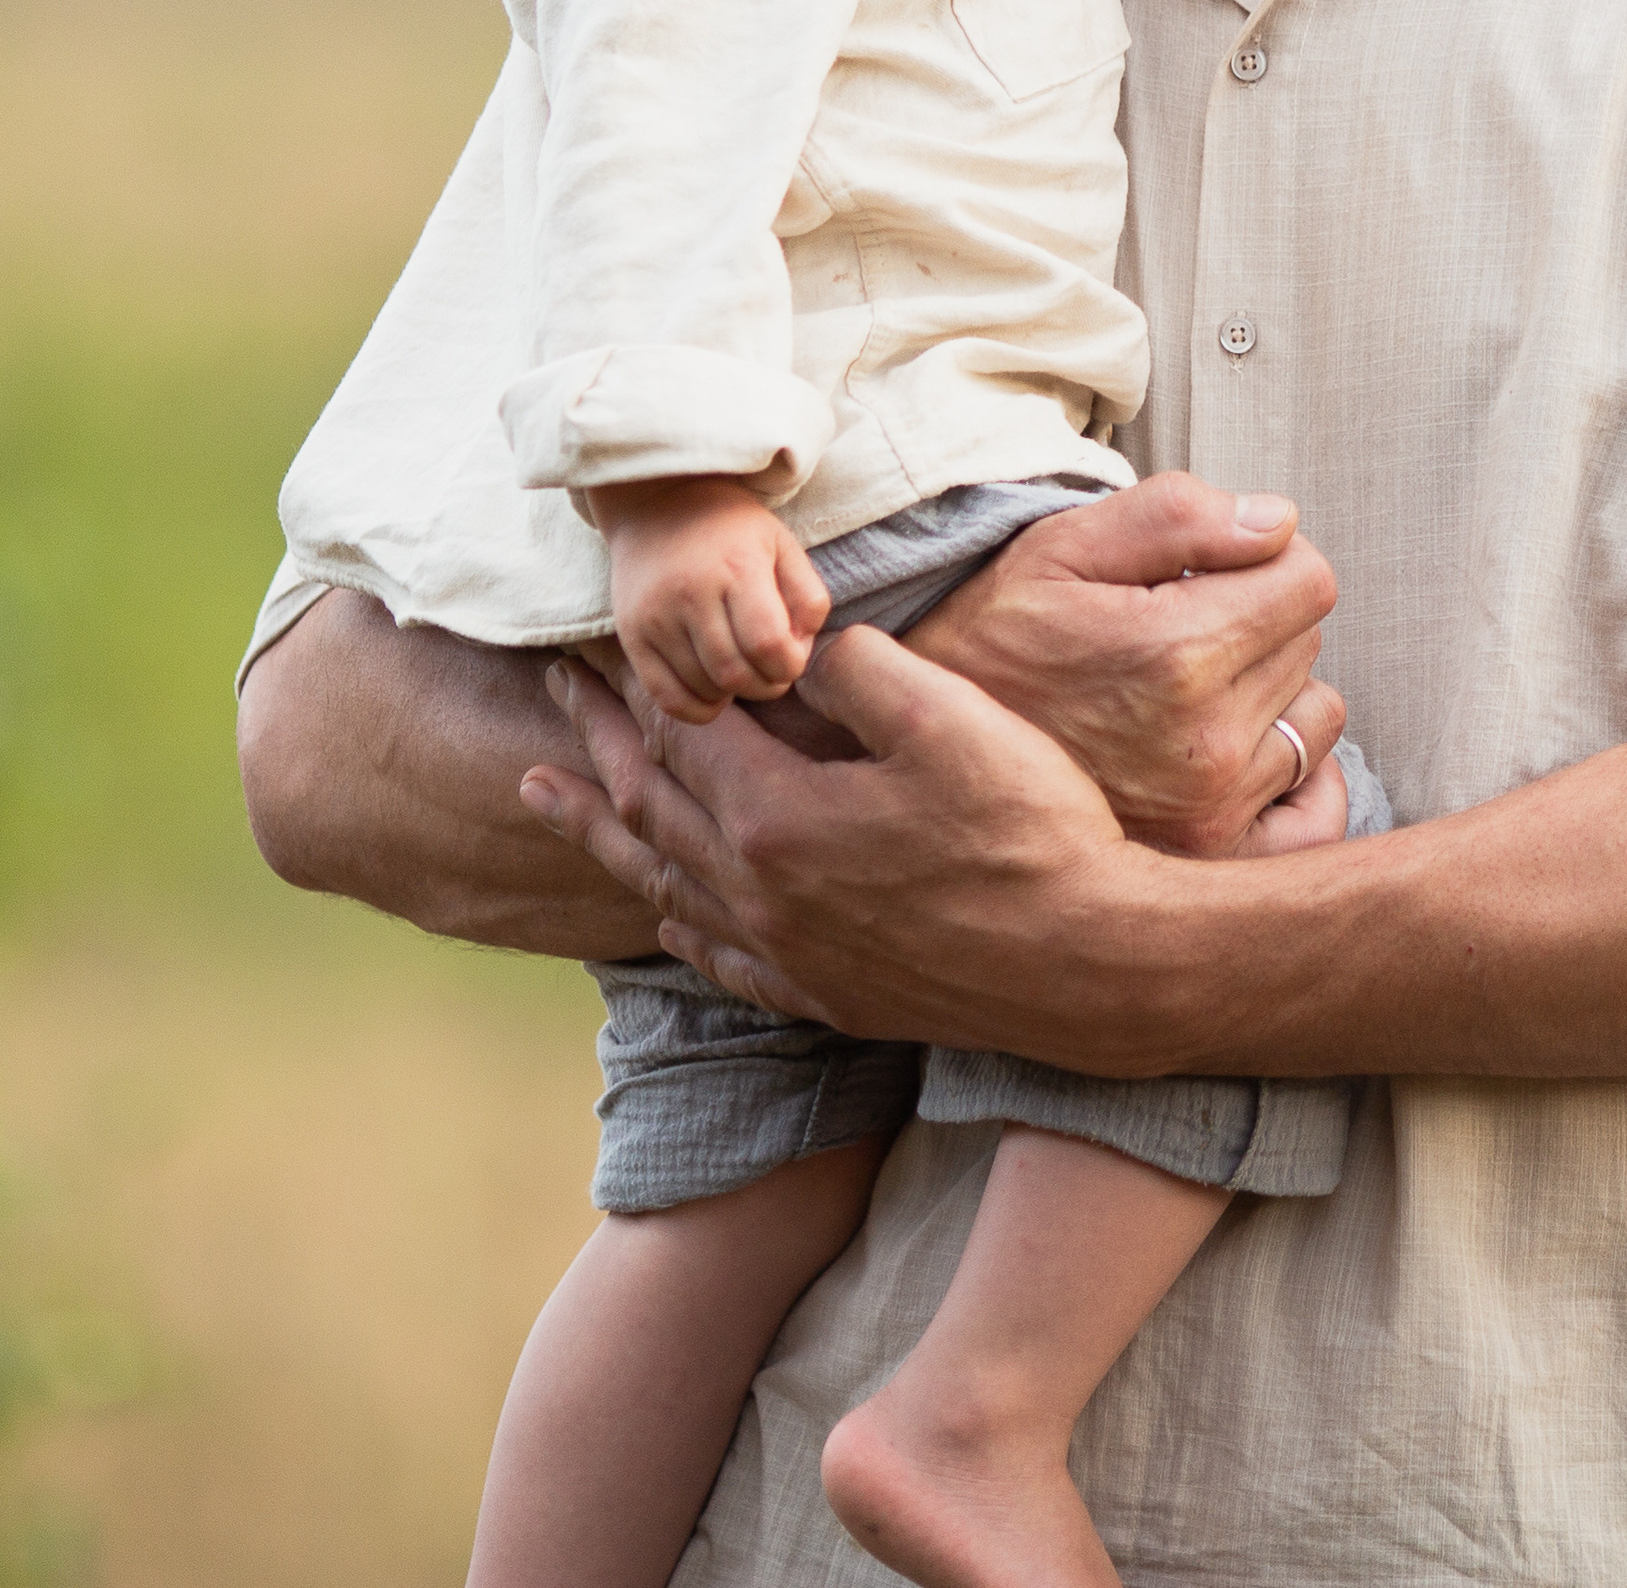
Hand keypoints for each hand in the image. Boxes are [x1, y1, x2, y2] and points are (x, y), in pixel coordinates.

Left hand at [521, 630, 1190, 1061]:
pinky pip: (716, 956)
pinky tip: (660, 911)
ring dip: (598, 827)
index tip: (605, 631)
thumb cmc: (1030, 833)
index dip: (645, 675)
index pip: (684, 731)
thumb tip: (802, 645)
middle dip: (596, 736)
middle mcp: (761, 895)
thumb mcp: (951, 719)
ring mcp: (789, 954)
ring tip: (538, 793)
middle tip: (551, 684)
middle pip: (652, 802)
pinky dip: (670, 920)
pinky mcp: (826, 994)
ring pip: (662, 882)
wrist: (1089, 968)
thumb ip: (861, 670)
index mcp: (778, 819)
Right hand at [591, 474, 828, 723]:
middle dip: (766, 685)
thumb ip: (808, 596)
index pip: (768, 644)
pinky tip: (712, 690)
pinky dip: (698, 708)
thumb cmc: (730, 529)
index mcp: (737, 567)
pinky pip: (666, 698)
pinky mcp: (632, 635)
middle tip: (769, 670)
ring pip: (705, 689)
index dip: (789, 665)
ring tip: (741, 669)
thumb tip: (800, 649)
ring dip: (734, 694)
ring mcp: (656, 617)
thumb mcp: (781, 543)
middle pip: (737, 674)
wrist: (656, 502)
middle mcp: (692, 593)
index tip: (790, 657)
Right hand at [902, 475, 1348, 855]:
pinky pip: (1315, 809)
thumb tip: (1276, 523)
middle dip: (1256, 623)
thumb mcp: (1056, 549)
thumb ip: (1174, 517)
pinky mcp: (1215, 862)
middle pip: (1308, 643)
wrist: (922, 766)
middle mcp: (1209, 744)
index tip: (1206, 574)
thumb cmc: (987, 644)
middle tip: (1175, 634)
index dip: (1262, 560)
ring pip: (1314, 718)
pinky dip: (1294, 779)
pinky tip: (1233, 756)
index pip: (1309, 580)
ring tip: (1185, 697)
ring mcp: (1216, 814)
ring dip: (1270, 696)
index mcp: (1176, 655)